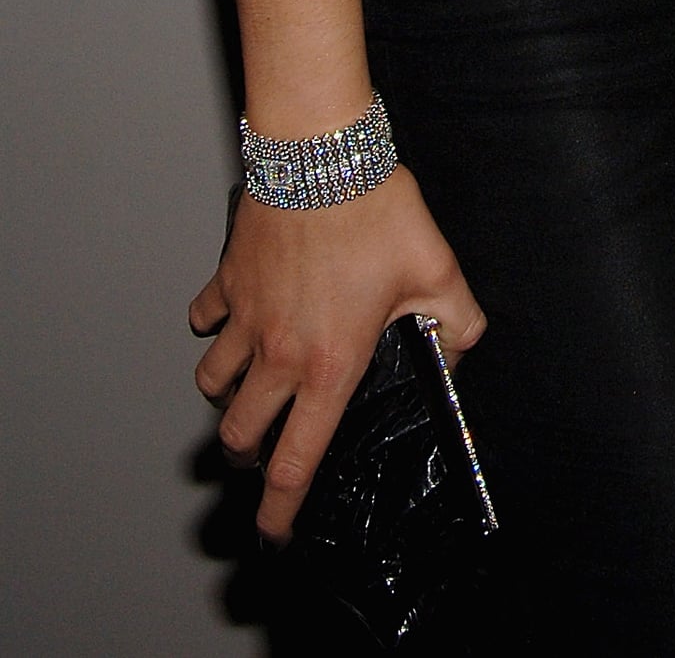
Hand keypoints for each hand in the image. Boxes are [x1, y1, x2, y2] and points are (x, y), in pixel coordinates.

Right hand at [191, 167, 483, 539]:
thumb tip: (458, 352)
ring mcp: (246, 317)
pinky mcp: (227, 280)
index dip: (281, 508)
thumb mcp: (437, 270)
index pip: (295, 461)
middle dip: (247, 452)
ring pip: (212, 381)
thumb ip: (456, 323)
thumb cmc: (375, 210)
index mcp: (328, 364)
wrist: (320, 155)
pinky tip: (234, 315)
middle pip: (239, 432)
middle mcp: (278, 352)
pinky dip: (213, 324)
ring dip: (227, 391)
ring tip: (251, 383)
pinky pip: (205, 317)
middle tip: (265, 448)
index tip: (275, 531)